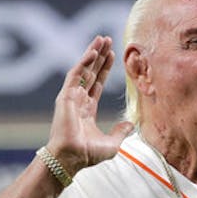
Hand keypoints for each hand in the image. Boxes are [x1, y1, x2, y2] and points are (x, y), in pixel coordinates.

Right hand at [46, 35, 133, 173]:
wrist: (71, 158)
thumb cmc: (88, 154)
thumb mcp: (112, 143)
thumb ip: (121, 132)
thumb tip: (131, 125)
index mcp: (87, 109)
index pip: (97, 83)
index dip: (104, 69)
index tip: (112, 55)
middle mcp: (78, 100)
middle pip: (91, 72)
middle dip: (99, 56)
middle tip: (107, 40)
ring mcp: (71, 96)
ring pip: (83, 69)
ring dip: (92, 53)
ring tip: (101, 39)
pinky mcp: (66, 95)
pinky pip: (76, 74)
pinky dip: (84, 62)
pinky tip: (93, 51)